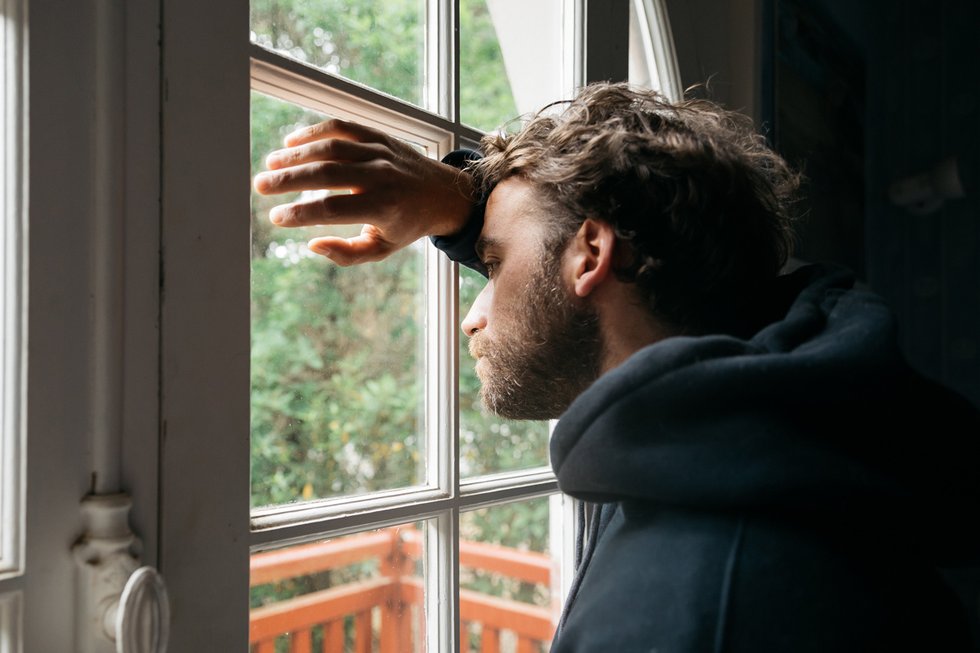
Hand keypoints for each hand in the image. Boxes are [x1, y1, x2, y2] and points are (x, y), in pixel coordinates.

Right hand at [253, 118, 474, 264]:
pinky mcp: (378, 135)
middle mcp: (382, 176)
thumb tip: (312, 245)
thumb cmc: (406, 224)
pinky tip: (291, 144)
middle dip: (288, 180)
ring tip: (271, 165)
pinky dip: (314, 132)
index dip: (299, 214)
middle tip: (261, 187)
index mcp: (383, 208)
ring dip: (296, 154)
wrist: (443, 193)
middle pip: (326, 174)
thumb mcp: (382, 249)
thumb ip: (347, 255)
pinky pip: (342, 127)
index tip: (276, 217)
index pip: (332, 209)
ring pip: (331, 146)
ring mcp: (380, 152)